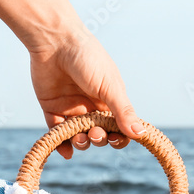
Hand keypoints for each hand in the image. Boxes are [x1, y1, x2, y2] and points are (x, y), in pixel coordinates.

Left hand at [30, 29, 143, 158]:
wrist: (55, 41)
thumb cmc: (87, 59)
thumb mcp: (109, 86)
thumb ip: (123, 111)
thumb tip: (141, 134)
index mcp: (109, 100)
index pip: (119, 127)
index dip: (120, 137)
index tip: (117, 140)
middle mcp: (92, 106)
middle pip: (100, 134)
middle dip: (100, 139)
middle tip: (95, 133)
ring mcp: (72, 108)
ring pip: (79, 137)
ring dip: (82, 143)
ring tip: (80, 138)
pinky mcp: (52, 109)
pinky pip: (57, 133)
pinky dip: (62, 145)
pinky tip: (67, 151)